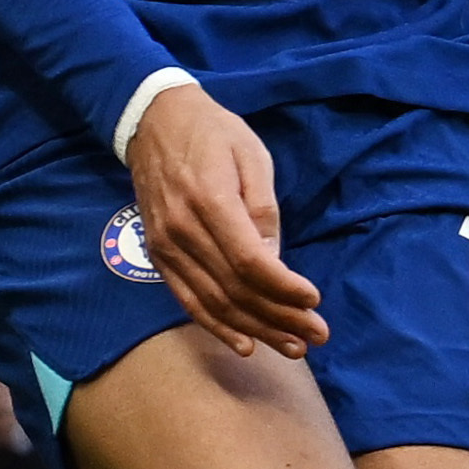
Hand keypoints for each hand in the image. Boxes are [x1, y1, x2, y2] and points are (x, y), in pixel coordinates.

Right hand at [125, 80, 324, 356]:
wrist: (152, 121)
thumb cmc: (213, 133)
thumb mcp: (252, 156)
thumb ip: (262, 209)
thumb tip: (274, 259)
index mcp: (209, 201)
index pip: (249, 261)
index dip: (283, 288)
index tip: (315, 299)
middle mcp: (181, 230)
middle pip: (234, 289)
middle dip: (279, 317)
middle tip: (316, 334)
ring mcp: (165, 246)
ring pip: (213, 301)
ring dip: (255, 329)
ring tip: (291, 346)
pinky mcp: (157, 255)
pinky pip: (187, 299)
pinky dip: (215, 325)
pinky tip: (244, 343)